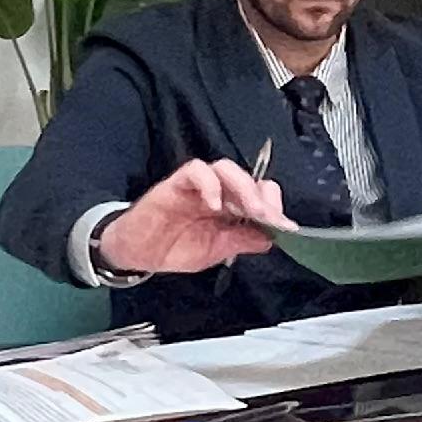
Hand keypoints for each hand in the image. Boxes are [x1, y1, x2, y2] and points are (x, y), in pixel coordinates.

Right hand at [103, 155, 294, 275]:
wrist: (137, 254)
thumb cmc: (174, 248)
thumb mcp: (216, 250)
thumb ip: (242, 240)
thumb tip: (271, 238)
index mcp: (230, 206)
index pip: (259, 192)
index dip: (274, 205)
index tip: (285, 227)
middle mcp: (217, 191)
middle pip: (247, 177)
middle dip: (263, 196)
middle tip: (270, 217)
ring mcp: (197, 186)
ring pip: (225, 168)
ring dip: (243, 187)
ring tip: (250, 209)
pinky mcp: (175, 184)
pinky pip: (195, 171)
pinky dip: (209, 184)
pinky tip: (214, 205)